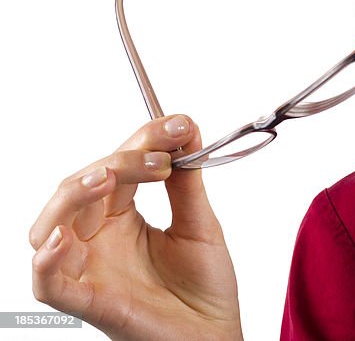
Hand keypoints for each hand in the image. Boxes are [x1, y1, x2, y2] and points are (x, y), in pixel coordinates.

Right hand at [29, 115, 242, 340]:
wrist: (216, 336)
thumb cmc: (205, 288)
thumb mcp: (200, 224)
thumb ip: (187, 181)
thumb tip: (186, 130)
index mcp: (122, 217)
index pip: (118, 166)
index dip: (143, 140)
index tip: (179, 125)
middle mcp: (99, 239)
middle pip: (82, 187)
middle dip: (119, 160)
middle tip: (161, 154)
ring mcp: (90, 269)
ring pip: (53, 224)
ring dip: (75, 193)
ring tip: (108, 176)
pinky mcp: (90, 302)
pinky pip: (49, 284)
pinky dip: (46, 260)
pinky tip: (61, 238)